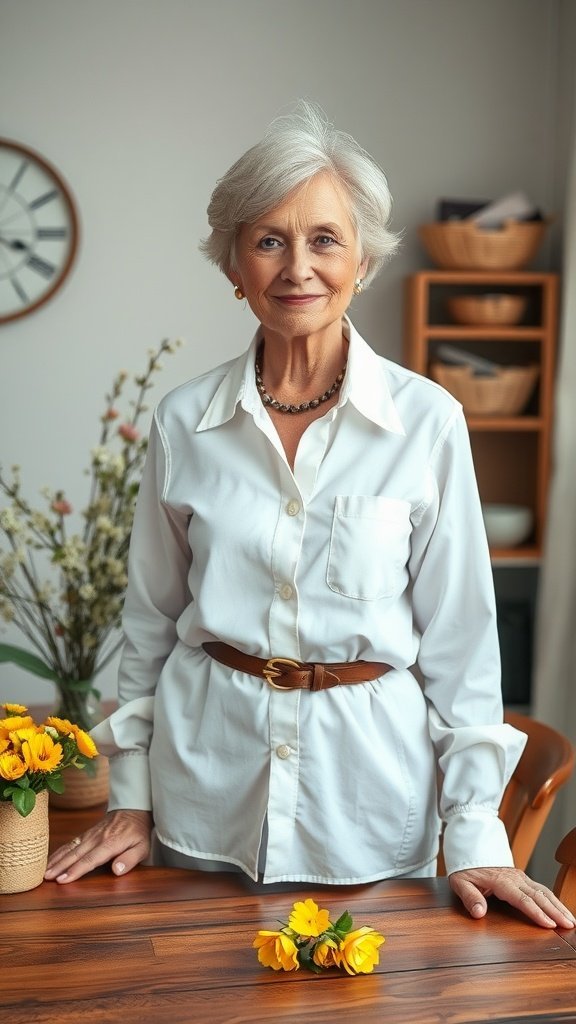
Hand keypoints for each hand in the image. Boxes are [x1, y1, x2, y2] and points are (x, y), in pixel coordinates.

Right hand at [44, 809, 152, 883]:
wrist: (134, 808)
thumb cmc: (138, 832)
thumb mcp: (142, 847)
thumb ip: (130, 859)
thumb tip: (116, 870)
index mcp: (110, 843)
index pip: (90, 859)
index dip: (76, 870)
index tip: (63, 880)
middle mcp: (97, 838)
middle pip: (76, 854)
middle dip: (60, 867)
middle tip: (46, 878)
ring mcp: (90, 835)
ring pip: (71, 848)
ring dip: (57, 860)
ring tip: (44, 872)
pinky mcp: (87, 833)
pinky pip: (71, 843)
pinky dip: (60, 851)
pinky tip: (50, 860)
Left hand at [449, 866, 575, 928]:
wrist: (470, 849)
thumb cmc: (466, 869)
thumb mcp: (460, 883)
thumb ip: (470, 898)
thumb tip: (479, 913)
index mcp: (501, 881)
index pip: (522, 899)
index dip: (536, 912)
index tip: (549, 924)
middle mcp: (515, 878)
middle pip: (538, 896)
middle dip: (555, 911)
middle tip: (569, 925)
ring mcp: (520, 877)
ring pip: (544, 891)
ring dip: (558, 905)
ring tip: (571, 920)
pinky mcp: (522, 878)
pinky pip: (541, 889)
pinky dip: (553, 899)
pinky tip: (561, 909)